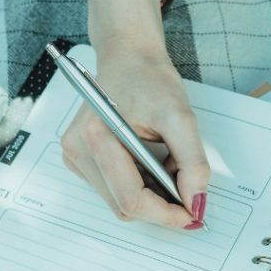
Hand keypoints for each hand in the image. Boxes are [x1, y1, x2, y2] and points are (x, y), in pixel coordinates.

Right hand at [60, 46, 210, 229]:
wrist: (128, 56)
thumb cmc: (149, 79)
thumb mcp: (181, 115)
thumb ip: (192, 162)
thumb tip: (195, 201)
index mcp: (96, 136)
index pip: (131, 198)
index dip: (166, 214)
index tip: (192, 214)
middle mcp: (78, 149)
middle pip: (124, 205)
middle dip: (161, 204)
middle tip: (188, 188)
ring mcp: (75, 155)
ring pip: (119, 201)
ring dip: (151, 194)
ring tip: (167, 163)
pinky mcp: (79, 158)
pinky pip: (113, 189)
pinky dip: (139, 185)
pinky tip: (150, 162)